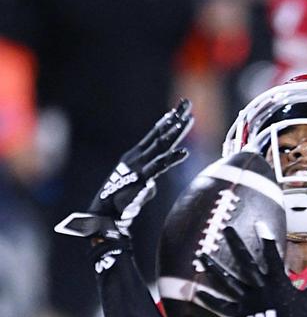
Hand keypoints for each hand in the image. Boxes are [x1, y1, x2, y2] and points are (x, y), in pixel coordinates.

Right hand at [56, 99, 193, 239]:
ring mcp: (140, 165)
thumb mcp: (139, 186)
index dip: (167, 122)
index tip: (179, 110)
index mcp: (136, 156)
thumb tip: (153, 182)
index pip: (155, 135)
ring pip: (162, 145)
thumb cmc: (122, 201)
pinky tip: (184, 152)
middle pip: (161, 134)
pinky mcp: (142, 177)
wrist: (106, 213)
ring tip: (189, 119)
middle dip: (175, 118)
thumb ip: (148, 179)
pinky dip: (172, 159)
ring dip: (176, 132)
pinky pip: (159, 167)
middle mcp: (138, 156)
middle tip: (187, 103)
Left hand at [203, 227, 306, 316]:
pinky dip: (211, 300)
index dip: (266, 239)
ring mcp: (250, 303)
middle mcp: (261, 289)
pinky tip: (198, 292)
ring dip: (214, 268)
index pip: (272, 256)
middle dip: (235, 244)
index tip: (258, 223)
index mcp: (280, 283)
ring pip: (228, 282)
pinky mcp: (243, 316)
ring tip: (200, 255)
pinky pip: (224, 307)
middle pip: (245, 263)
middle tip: (225, 228)